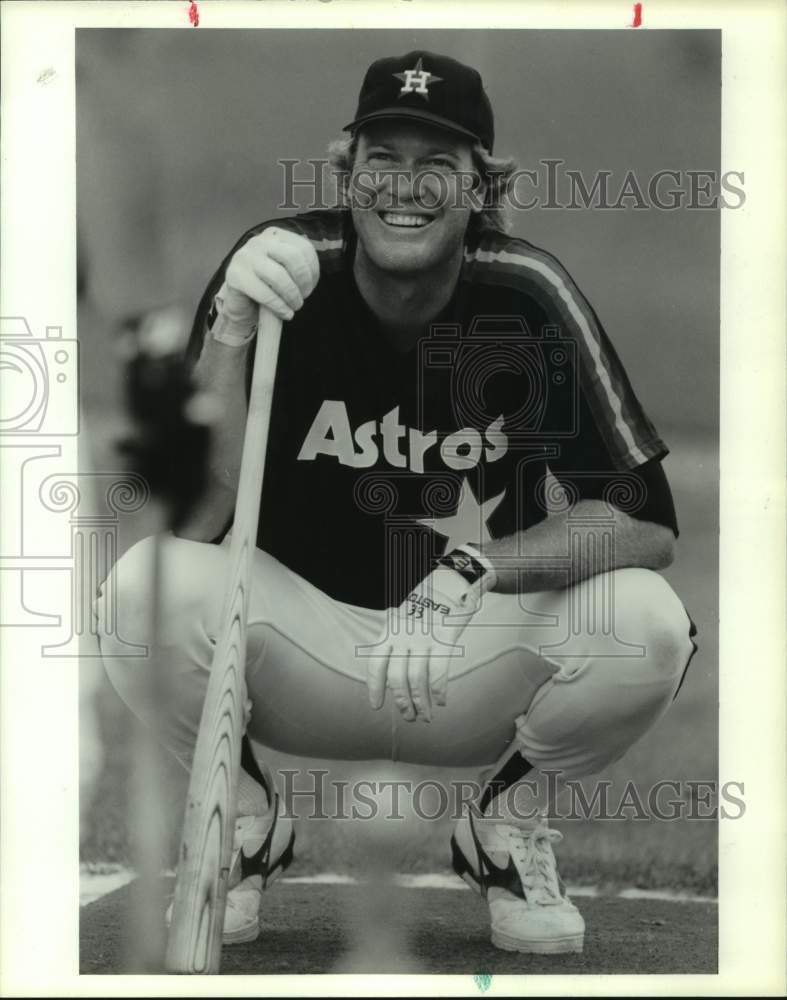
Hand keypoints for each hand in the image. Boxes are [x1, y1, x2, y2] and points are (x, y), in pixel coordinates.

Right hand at [219, 227, 319, 327]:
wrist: (241, 304)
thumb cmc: (267, 287)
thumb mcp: (286, 272)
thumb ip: (299, 267)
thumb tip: (310, 278)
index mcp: (274, 236)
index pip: (304, 247)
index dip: (312, 270)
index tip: (310, 286)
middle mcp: (259, 241)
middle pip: (293, 257)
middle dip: (303, 282)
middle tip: (302, 297)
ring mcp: (244, 257)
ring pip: (279, 276)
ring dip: (292, 296)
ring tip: (294, 307)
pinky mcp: (235, 276)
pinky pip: (264, 293)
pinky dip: (279, 306)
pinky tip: (285, 313)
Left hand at [367, 547, 495, 721]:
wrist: (452, 580)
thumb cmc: (429, 604)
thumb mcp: (405, 617)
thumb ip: (398, 640)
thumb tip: (394, 673)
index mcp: (390, 629)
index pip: (376, 663)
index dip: (374, 687)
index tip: (376, 706)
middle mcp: (403, 634)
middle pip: (397, 677)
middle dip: (402, 701)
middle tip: (409, 717)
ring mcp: (423, 636)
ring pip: (417, 679)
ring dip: (421, 702)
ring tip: (425, 716)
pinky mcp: (444, 638)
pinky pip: (438, 671)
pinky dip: (439, 691)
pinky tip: (442, 701)